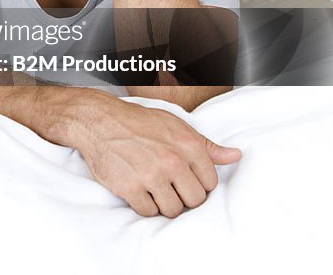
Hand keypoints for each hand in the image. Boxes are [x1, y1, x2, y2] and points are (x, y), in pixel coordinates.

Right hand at [77, 98, 240, 217]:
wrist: (98, 121)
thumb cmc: (136, 122)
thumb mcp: (174, 125)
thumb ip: (206, 144)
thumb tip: (235, 156)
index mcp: (188, 145)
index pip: (210, 183)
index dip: (197, 183)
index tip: (184, 178)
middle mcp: (172, 161)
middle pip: (194, 201)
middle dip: (182, 196)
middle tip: (168, 186)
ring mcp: (150, 176)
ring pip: (172, 210)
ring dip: (163, 203)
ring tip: (152, 188)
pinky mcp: (130, 187)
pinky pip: (148, 211)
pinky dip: (144, 204)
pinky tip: (138, 189)